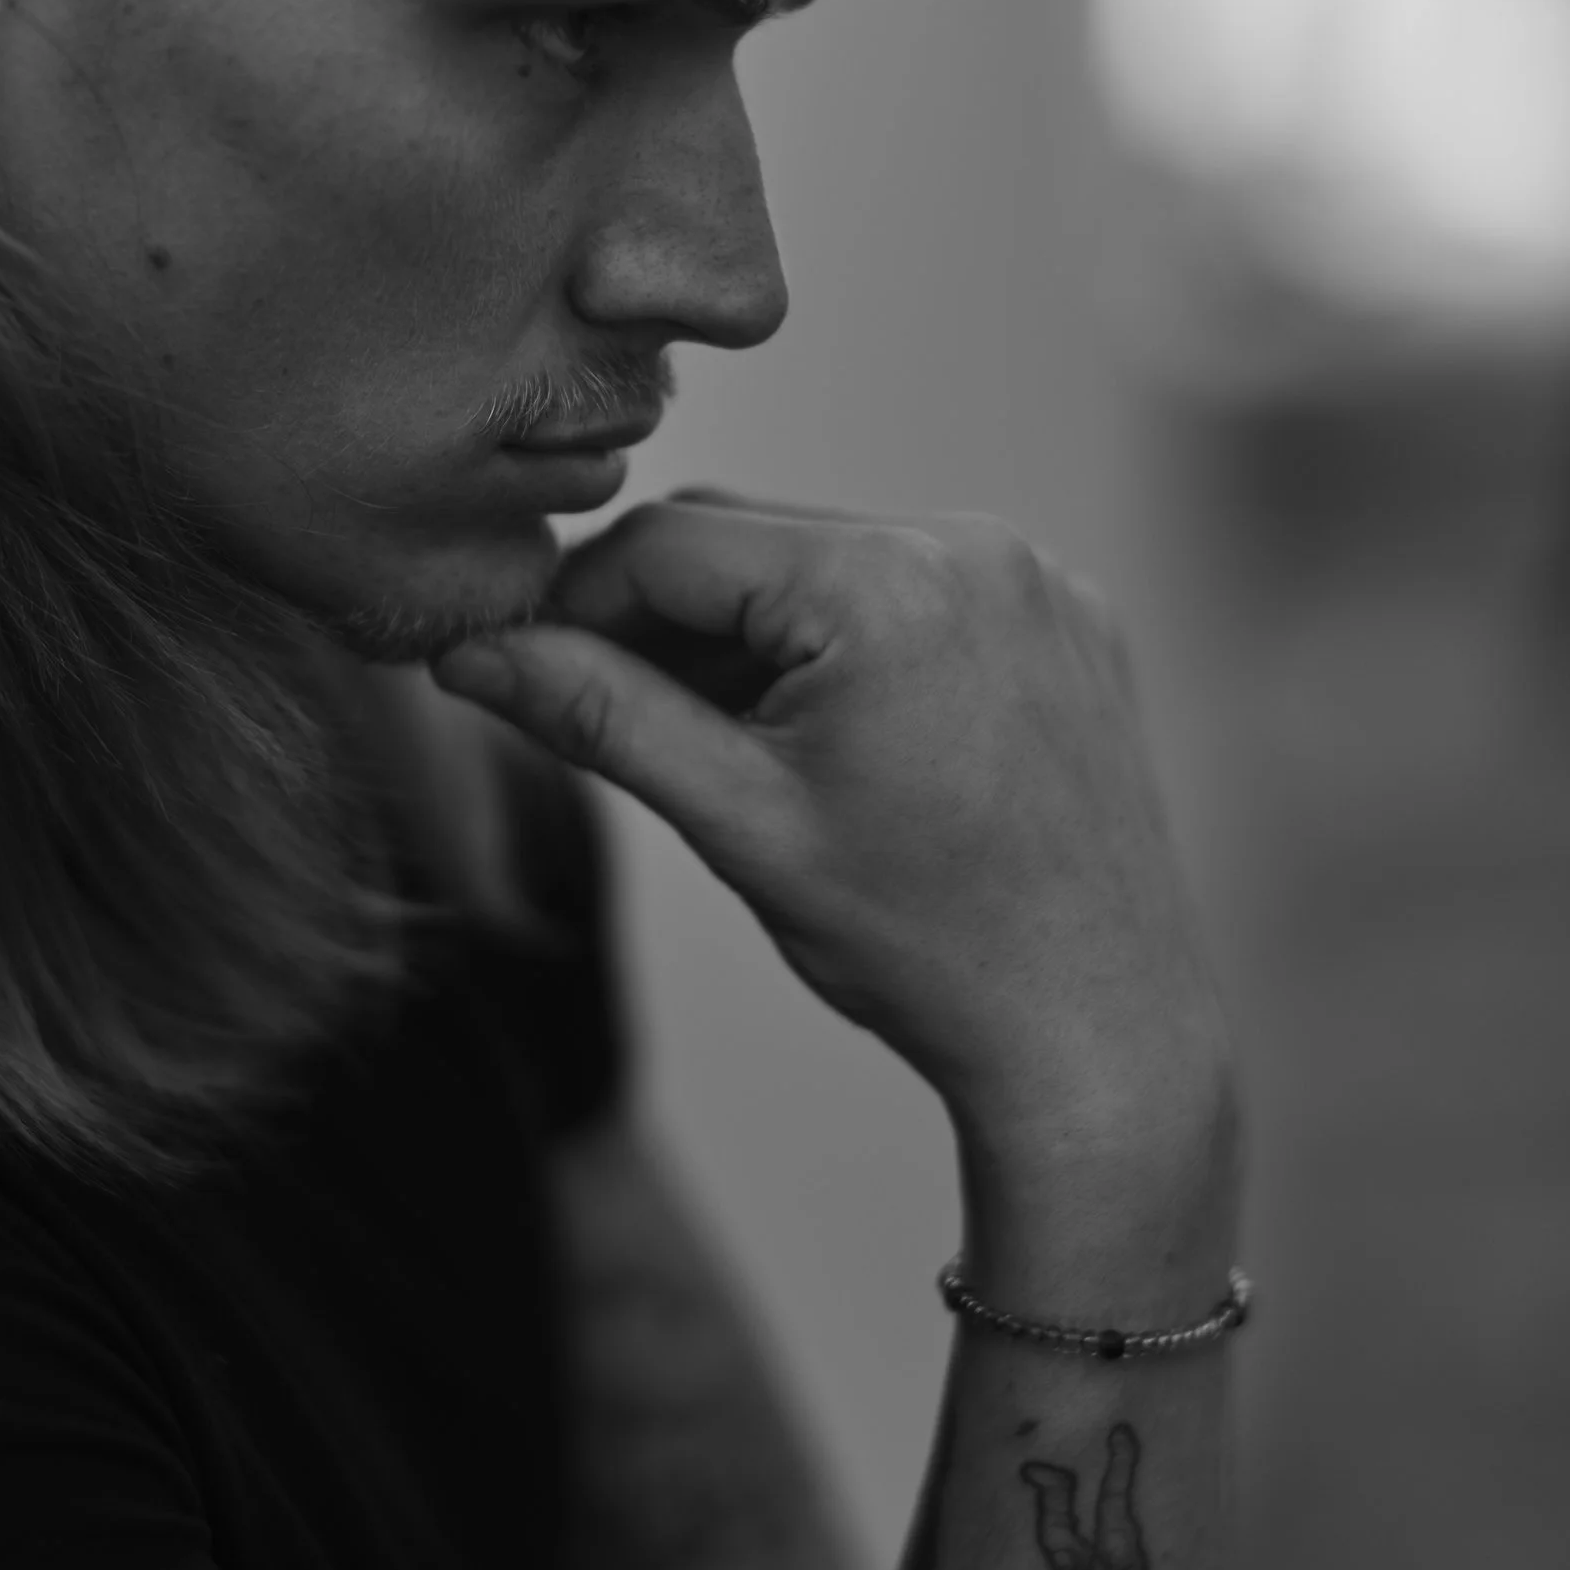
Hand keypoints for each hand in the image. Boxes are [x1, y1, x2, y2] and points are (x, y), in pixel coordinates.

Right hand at [432, 495, 1227, 1167]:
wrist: (1100, 1034)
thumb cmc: (924, 947)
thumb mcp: (738, 824)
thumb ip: (599, 718)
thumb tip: (469, 652)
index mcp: (887, 584)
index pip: (668, 542)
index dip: (572, 605)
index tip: (520, 674)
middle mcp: (971, 546)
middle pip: (747, 536)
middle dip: (662, 617)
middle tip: (610, 720)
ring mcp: (1033, 574)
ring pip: (826, 558)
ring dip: (754, 629)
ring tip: (733, 749)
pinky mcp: (1068, 612)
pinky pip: (915, 584)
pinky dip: (849, 638)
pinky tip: (836, 742)